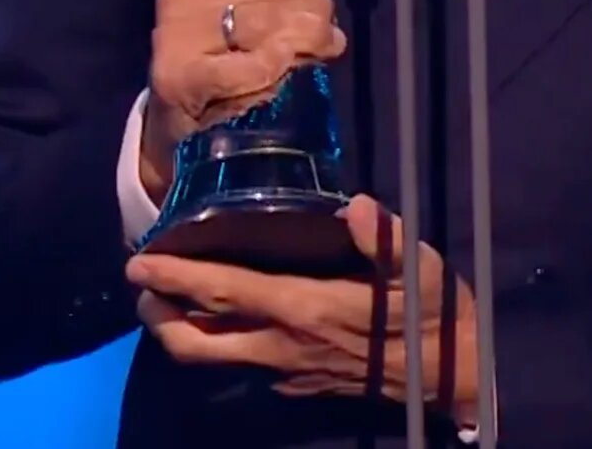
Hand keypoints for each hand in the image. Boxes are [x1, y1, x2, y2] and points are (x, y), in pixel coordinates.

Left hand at [127, 196, 479, 424]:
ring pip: (214, 359)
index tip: (139, 261)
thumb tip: (355, 205)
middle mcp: (282, 345)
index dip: (175, 277)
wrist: (452, 379)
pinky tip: (225, 319)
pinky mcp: (297, 385)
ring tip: (167, 301)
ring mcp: (287, 371)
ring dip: (180, 331)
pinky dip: (220, 341)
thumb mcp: (421, 269)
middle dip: (157, 315)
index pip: (222, 293)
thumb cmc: (434, 316)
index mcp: (303, 309)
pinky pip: (244, 365)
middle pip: (196, 342)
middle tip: (140, 286)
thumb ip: (384, 239)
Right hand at [140, 0, 346, 199]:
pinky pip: (253, 64)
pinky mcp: (182, 78)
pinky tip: (287, 71)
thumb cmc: (225, 51)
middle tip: (316, 32)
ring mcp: (175, 35)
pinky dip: (277, 67)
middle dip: (311, 8)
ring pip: (273, 20)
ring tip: (313, 52)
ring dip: (307, 40)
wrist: (186, 124)